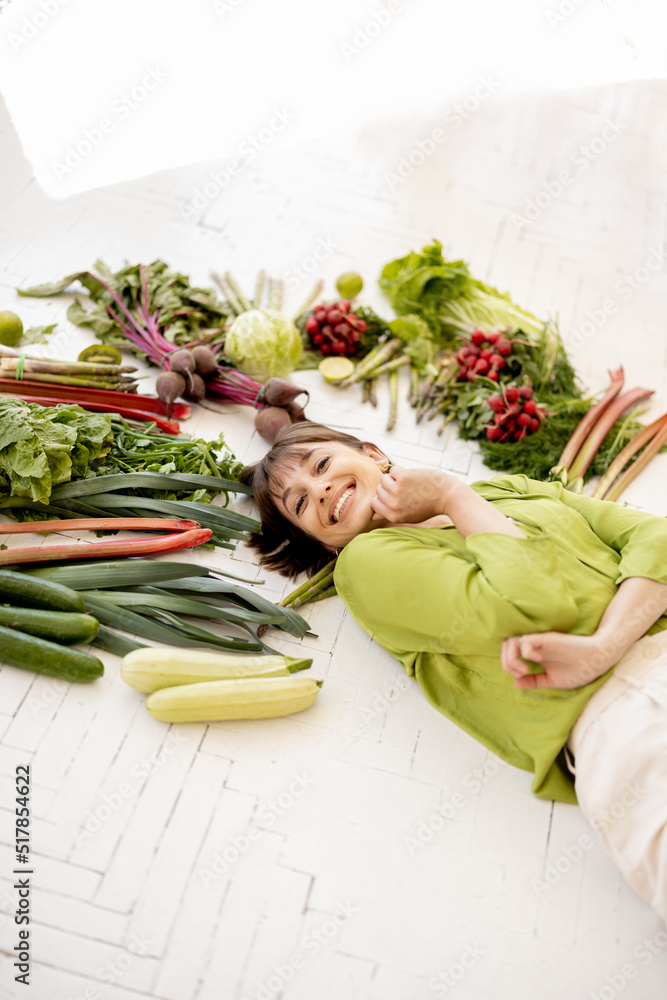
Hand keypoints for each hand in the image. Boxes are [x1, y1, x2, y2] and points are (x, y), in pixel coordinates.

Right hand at [371, 466, 457, 523]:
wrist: (449, 496)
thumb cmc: (429, 506)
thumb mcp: (408, 516)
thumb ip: (389, 515)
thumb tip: (372, 516)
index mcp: (393, 516)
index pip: (374, 503)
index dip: (384, 497)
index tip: (397, 496)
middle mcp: (393, 505)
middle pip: (379, 490)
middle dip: (390, 487)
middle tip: (408, 489)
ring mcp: (397, 490)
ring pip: (384, 479)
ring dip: (395, 479)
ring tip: (410, 483)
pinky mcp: (403, 477)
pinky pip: (393, 470)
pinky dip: (402, 471)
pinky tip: (414, 477)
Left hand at [500, 632, 617, 689]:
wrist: (598, 660)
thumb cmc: (578, 669)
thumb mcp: (552, 679)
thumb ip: (534, 681)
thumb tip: (515, 683)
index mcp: (534, 654)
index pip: (508, 653)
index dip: (507, 665)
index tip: (520, 676)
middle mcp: (534, 646)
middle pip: (506, 645)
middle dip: (506, 661)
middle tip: (520, 673)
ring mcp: (540, 641)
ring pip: (512, 641)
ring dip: (512, 657)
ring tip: (523, 670)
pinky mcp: (547, 639)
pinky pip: (526, 640)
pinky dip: (525, 651)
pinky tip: (536, 661)